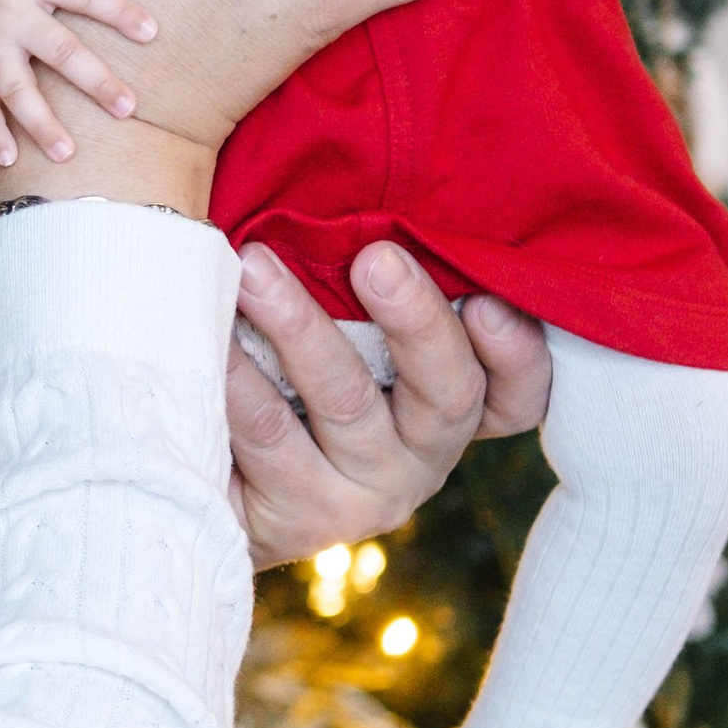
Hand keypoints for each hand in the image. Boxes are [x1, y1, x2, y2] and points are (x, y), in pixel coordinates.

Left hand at [226, 239, 552, 566]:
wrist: (209, 491)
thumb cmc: (288, 379)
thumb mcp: (348, 335)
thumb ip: (377, 290)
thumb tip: (370, 208)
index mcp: (446, 412)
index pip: (518, 395)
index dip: (517, 355)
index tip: (488, 303)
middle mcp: (417, 460)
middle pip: (446, 394)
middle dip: (415, 318)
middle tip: (374, 258)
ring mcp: (357, 497)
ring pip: (344, 403)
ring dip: (302, 328)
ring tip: (256, 270)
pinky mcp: (293, 519)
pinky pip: (267, 435)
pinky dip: (239, 376)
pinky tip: (213, 333)